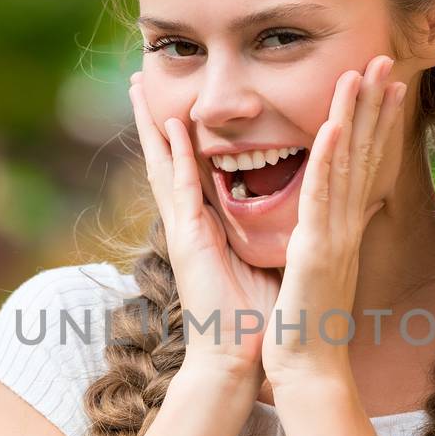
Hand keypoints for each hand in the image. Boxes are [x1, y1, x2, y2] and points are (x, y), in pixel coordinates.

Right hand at [128, 71, 281, 378]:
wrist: (240, 358)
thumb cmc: (257, 317)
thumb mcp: (268, 260)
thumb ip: (271, 231)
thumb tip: (296, 210)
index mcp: (208, 226)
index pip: (193, 169)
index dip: (182, 134)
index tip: (177, 99)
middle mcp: (190, 223)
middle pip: (167, 157)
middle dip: (153, 117)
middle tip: (138, 78)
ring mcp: (184, 230)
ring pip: (163, 164)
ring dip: (153, 124)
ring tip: (138, 87)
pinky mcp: (188, 241)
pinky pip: (183, 189)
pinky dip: (178, 157)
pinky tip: (175, 127)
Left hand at [262, 55, 405, 389]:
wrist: (308, 368)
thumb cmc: (308, 324)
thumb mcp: (321, 269)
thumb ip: (331, 237)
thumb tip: (346, 215)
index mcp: (343, 227)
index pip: (364, 162)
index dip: (376, 120)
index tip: (386, 82)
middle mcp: (346, 225)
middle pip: (364, 153)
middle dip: (374, 103)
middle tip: (386, 57)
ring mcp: (334, 235)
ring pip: (347, 165)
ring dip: (354, 117)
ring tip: (361, 73)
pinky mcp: (316, 250)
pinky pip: (322, 199)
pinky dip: (329, 161)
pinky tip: (332, 128)